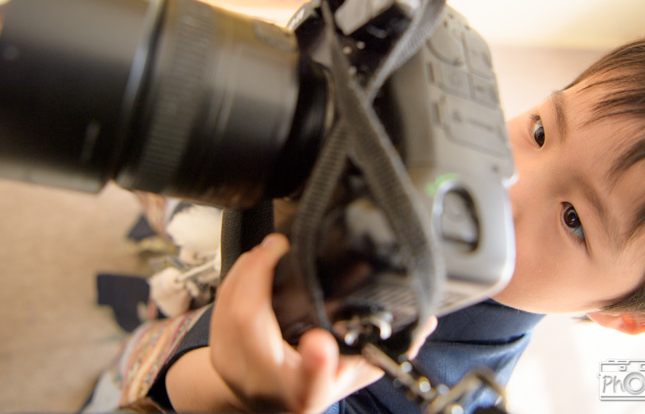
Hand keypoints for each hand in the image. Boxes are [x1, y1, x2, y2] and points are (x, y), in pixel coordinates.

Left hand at [167, 233, 436, 412]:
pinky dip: (236, 276)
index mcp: (304, 394)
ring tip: (269, 246)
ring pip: (229, 312)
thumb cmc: (307, 389)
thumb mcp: (350, 377)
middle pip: (252, 334)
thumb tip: (426, 321)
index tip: (320, 343)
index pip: (310, 384)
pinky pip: (220, 304)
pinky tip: (252, 259)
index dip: (316, 364)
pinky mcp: (218, 348)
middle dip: (259, 281)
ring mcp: (236, 365)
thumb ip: (384, 350)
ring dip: (247, 271)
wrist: (263, 405)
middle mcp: (267, 382)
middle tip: (280, 246)